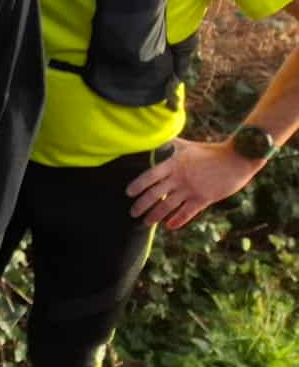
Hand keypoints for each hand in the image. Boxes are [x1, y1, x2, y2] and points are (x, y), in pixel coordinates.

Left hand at [126, 137, 262, 229]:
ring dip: (155, 215)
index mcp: (174, 164)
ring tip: (146, 222)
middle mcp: (179, 178)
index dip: (137, 185)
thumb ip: (171, 146)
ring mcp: (191, 189)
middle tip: (133, 213)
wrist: (236, 159)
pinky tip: (169, 226)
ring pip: (168, 206)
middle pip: (155, 194)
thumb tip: (157, 140)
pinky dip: (177, 220)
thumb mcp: (187, 146)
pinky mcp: (204, 198)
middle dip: (141, 205)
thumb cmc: (211, 151)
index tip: (128, 193)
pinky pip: (187, 212)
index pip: (150, 176)